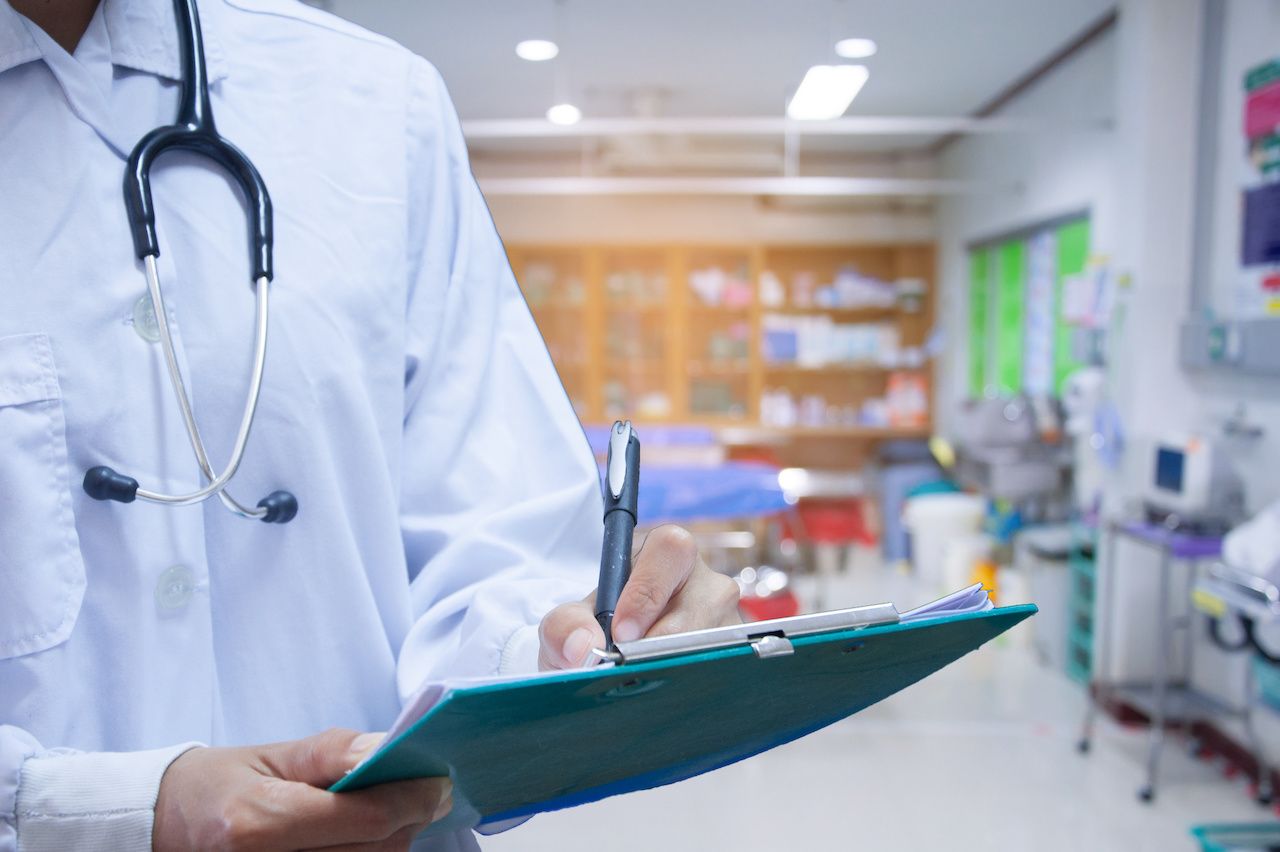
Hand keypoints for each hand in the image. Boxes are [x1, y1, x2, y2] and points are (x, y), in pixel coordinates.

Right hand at [153, 728, 451, 850]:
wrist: (161, 828)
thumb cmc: (217, 785)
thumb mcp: (272, 754)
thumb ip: (335, 752)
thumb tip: (391, 748)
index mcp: (256, 823)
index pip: (364, 819)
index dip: (412, 798)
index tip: (440, 781)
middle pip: (375, 851)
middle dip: (408, 818)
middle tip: (423, 790)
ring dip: (391, 841)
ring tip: (391, 811)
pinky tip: (366, 836)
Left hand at [538, 525, 740, 669]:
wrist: (610, 664)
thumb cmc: (596, 631)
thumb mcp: (570, 626)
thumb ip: (564, 626)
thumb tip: (583, 646)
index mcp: (664, 554)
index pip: (671, 550)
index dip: (648, 590)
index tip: (621, 631)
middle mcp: (704, 581)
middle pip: (708, 597)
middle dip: (669, 636)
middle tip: (635, 662)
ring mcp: (727, 618)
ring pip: (719, 638)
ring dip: (680, 665)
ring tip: (648, 683)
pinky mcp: (736, 653)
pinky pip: (725, 668)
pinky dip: (693, 685)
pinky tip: (668, 695)